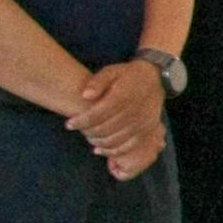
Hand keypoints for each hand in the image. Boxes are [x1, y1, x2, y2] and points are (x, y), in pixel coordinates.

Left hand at [64, 61, 168, 178]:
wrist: (153, 78)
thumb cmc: (127, 75)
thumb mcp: (111, 71)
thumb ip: (97, 82)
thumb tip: (84, 95)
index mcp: (123, 96)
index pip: (98, 114)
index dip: (81, 121)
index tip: (68, 124)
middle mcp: (134, 111)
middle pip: (105, 129)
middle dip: (87, 131)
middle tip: (77, 129)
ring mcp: (142, 123)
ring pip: (115, 140)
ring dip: (97, 142)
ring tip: (87, 136)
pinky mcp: (146, 131)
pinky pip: (127, 147)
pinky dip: (111, 151)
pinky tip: (99, 149)